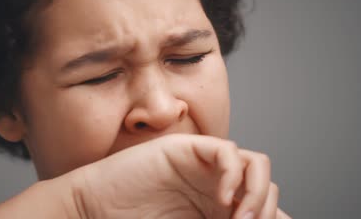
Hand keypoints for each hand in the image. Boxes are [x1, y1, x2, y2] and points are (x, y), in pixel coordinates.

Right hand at [71, 134, 290, 218]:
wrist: (94, 209)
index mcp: (217, 209)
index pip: (262, 208)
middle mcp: (216, 185)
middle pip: (266, 189)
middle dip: (265, 213)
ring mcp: (203, 166)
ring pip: (256, 165)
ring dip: (258, 193)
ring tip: (241, 218)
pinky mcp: (187, 149)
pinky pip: (228, 151)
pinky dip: (235, 174)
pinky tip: (223, 199)